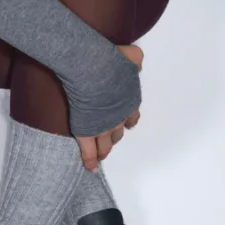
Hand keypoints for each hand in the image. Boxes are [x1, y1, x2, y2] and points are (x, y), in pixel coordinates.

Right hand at [75, 44, 142, 171]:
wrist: (94, 69)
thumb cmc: (112, 60)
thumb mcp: (131, 56)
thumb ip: (135, 61)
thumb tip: (136, 63)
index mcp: (130, 101)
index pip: (132, 116)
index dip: (128, 120)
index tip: (127, 124)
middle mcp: (120, 117)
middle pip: (119, 132)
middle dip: (115, 135)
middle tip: (109, 138)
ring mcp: (104, 127)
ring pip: (106, 144)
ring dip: (104, 150)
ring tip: (101, 155)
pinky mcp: (88, 132)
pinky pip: (89, 152)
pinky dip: (90, 161)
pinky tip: (91, 168)